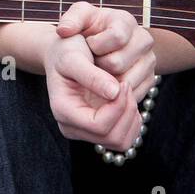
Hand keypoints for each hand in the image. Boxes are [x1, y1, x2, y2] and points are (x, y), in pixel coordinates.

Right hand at [44, 33, 142, 152]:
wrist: (62, 54)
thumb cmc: (66, 51)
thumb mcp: (73, 57)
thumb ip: (91, 75)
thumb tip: (114, 93)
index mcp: (63, 111)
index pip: (98, 126)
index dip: (118, 107)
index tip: (124, 82)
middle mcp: (71, 127)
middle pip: (112, 138)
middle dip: (126, 112)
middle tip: (127, 85)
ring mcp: (84, 131)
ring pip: (120, 143)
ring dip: (131, 119)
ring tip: (128, 93)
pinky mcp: (96, 130)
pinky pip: (123, 139)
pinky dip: (132, 122)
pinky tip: (127, 101)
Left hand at [57, 1, 156, 103]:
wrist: (94, 46)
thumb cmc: (85, 31)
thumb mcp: (76, 19)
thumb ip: (70, 20)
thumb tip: (64, 31)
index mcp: (127, 21)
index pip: (117, 37)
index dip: (97, 46)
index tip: (88, 44)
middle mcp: (143, 40)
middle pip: (118, 63)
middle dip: (99, 66)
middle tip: (93, 60)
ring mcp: (149, 61)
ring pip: (126, 82)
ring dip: (107, 81)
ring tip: (100, 70)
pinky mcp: (150, 79)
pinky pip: (133, 94)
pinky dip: (116, 94)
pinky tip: (107, 82)